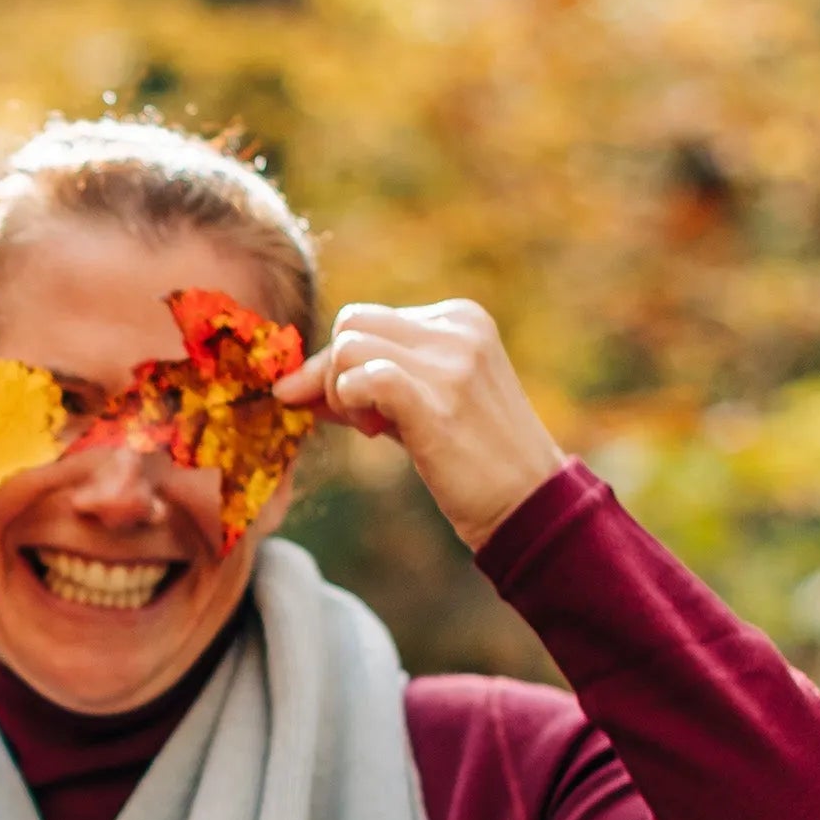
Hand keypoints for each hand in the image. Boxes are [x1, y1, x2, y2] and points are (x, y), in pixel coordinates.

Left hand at [275, 299, 565, 552]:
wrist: (528, 501)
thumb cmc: (471, 457)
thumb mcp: (420, 405)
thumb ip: (366, 384)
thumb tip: (291, 385)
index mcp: (460, 318)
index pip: (369, 318)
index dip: (342, 364)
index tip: (351, 407)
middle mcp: (457, 328)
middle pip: (351, 323)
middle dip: (334, 373)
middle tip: (362, 420)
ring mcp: (451, 361)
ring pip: (348, 346)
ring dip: (342, 392)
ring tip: (372, 429)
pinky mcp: (438, 399)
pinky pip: (363, 377)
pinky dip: (350, 402)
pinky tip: (372, 432)